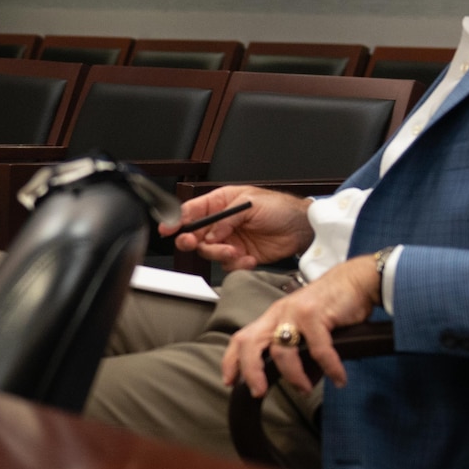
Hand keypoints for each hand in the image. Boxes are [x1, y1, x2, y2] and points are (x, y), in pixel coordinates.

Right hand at [173, 185, 313, 270]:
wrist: (301, 228)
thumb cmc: (279, 207)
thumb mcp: (250, 203)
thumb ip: (228, 218)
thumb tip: (213, 233)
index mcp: (220, 203)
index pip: (192, 211)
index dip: (177, 219)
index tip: (168, 228)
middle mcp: (222, 223)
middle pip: (196, 234)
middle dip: (193, 240)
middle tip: (195, 243)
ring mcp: (230, 240)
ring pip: (210, 252)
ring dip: (220, 253)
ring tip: (235, 250)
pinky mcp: (241, 256)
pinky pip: (228, 265)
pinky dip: (236, 264)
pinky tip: (248, 258)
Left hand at [223, 255, 381, 396]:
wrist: (357, 280)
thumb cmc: (333, 306)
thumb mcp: (311, 332)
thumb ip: (304, 358)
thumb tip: (303, 384)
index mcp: (273, 317)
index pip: (242, 338)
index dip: (232, 361)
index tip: (229, 382)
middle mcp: (278, 313)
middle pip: (250, 342)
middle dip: (250, 370)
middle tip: (258, 392)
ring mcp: (294, 312)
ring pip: (281, 350)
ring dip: (293, 376)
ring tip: (305, 390)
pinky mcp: (315, 313)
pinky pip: (318, 349)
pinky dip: (329, 367)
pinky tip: (339, 379)